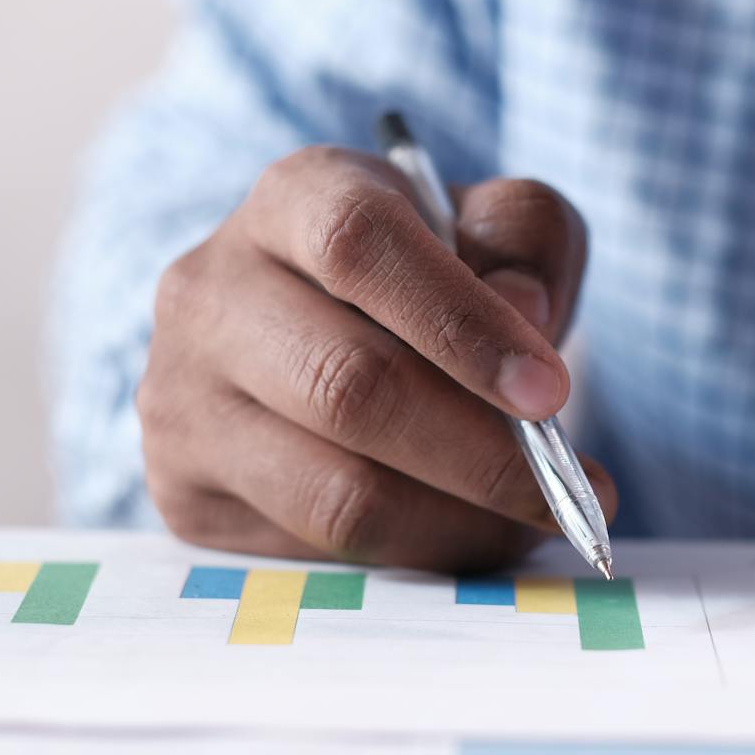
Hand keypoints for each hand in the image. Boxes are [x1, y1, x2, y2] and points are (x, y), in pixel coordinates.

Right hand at [138, 145, 613, 572]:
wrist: (313, 333)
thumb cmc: (422, 275)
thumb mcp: (488, 224)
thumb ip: (523, 239)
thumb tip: (524, 310)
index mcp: (291, 200)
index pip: (358, 246)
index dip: (459, 323)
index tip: (549, 392)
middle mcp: (211, 293)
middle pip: (348, 387)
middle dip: (481, 454)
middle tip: (571, 490)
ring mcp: (183, 399)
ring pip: (335, 492)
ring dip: (458, 522)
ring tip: (529, 521)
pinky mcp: (187, 492)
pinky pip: (317, 551)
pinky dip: (417, 554)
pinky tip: (465, 532)